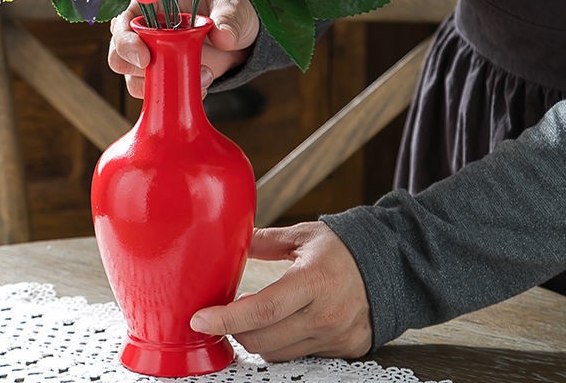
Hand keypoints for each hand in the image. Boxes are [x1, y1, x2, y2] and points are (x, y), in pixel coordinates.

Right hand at [108, 0, 258, 98]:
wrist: (239, 35)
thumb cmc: (226, 8)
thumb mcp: (231, 6)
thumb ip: (228, 18)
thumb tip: (223, 36)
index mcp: (150, 6)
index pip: (122, 22)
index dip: (125, 41)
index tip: (144, 57)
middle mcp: (143, 34)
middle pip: (119, 57)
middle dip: (137, 70)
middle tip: (166, 73)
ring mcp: (152, 59)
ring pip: (135, 81)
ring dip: (161, 86)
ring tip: (202, 77)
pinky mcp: (164, 79)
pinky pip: (157, 95)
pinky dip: (175, 97)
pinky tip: (200, 87)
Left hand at [190, 222, 371, 360]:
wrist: (390, 266)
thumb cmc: (344, 248)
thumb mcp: (304, 235)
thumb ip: (266, 240)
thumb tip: (233, 239)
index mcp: (314, 280)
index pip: (263, 309)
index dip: (227, 318)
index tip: (201, 318)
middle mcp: (326, 314)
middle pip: (265, 339)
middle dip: (234, 331)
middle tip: (218, 316)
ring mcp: (336, 337)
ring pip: (279, 353)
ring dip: (255, 339)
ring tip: (247, 318)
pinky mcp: (344, 350)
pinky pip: (299, 356)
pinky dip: (280, 345)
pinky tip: (276, 326)